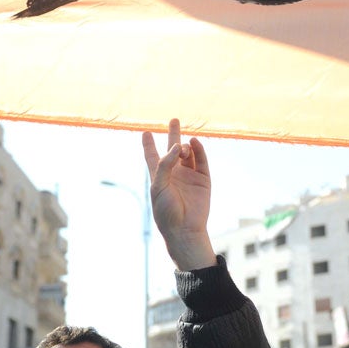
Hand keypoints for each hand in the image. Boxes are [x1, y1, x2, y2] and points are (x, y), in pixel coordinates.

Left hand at [142, 119, 215, 270]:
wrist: (184, 228)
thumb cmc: (166, 211)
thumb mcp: (158, 186)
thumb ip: (165, 165)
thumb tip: (177, 147)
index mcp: (159, 176)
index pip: (152, 156)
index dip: (148, 144)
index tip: (145, 132)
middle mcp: (174, 174)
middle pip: (173, 149)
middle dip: (173, 134)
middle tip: (174, 119)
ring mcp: (189, 176)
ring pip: (187, 153)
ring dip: (184, 147)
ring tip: (182, 148)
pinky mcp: (203, 179)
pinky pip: (200, 160)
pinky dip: (198, 150)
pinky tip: (193, 143)